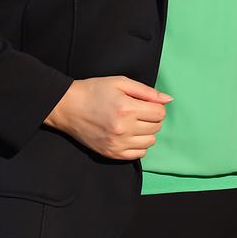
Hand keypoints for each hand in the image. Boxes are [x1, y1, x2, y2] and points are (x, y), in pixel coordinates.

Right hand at [45, 76, 172, 158]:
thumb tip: (169, 100)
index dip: (155, 106)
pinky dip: (138, 145)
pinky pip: (138, 154)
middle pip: (156, 127)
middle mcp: (123, 128)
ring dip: (146, 132)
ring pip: (150, 142)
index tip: (144, 103)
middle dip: (151, 118)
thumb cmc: (94, 90)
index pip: (160, 113)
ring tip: (132, 123)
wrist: (68, 106)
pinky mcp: (111, 153)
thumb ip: (147, 91)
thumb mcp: (120, 82)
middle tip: (137, 111)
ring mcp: (117, 143)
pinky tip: (128, 135)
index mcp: (127, 108)